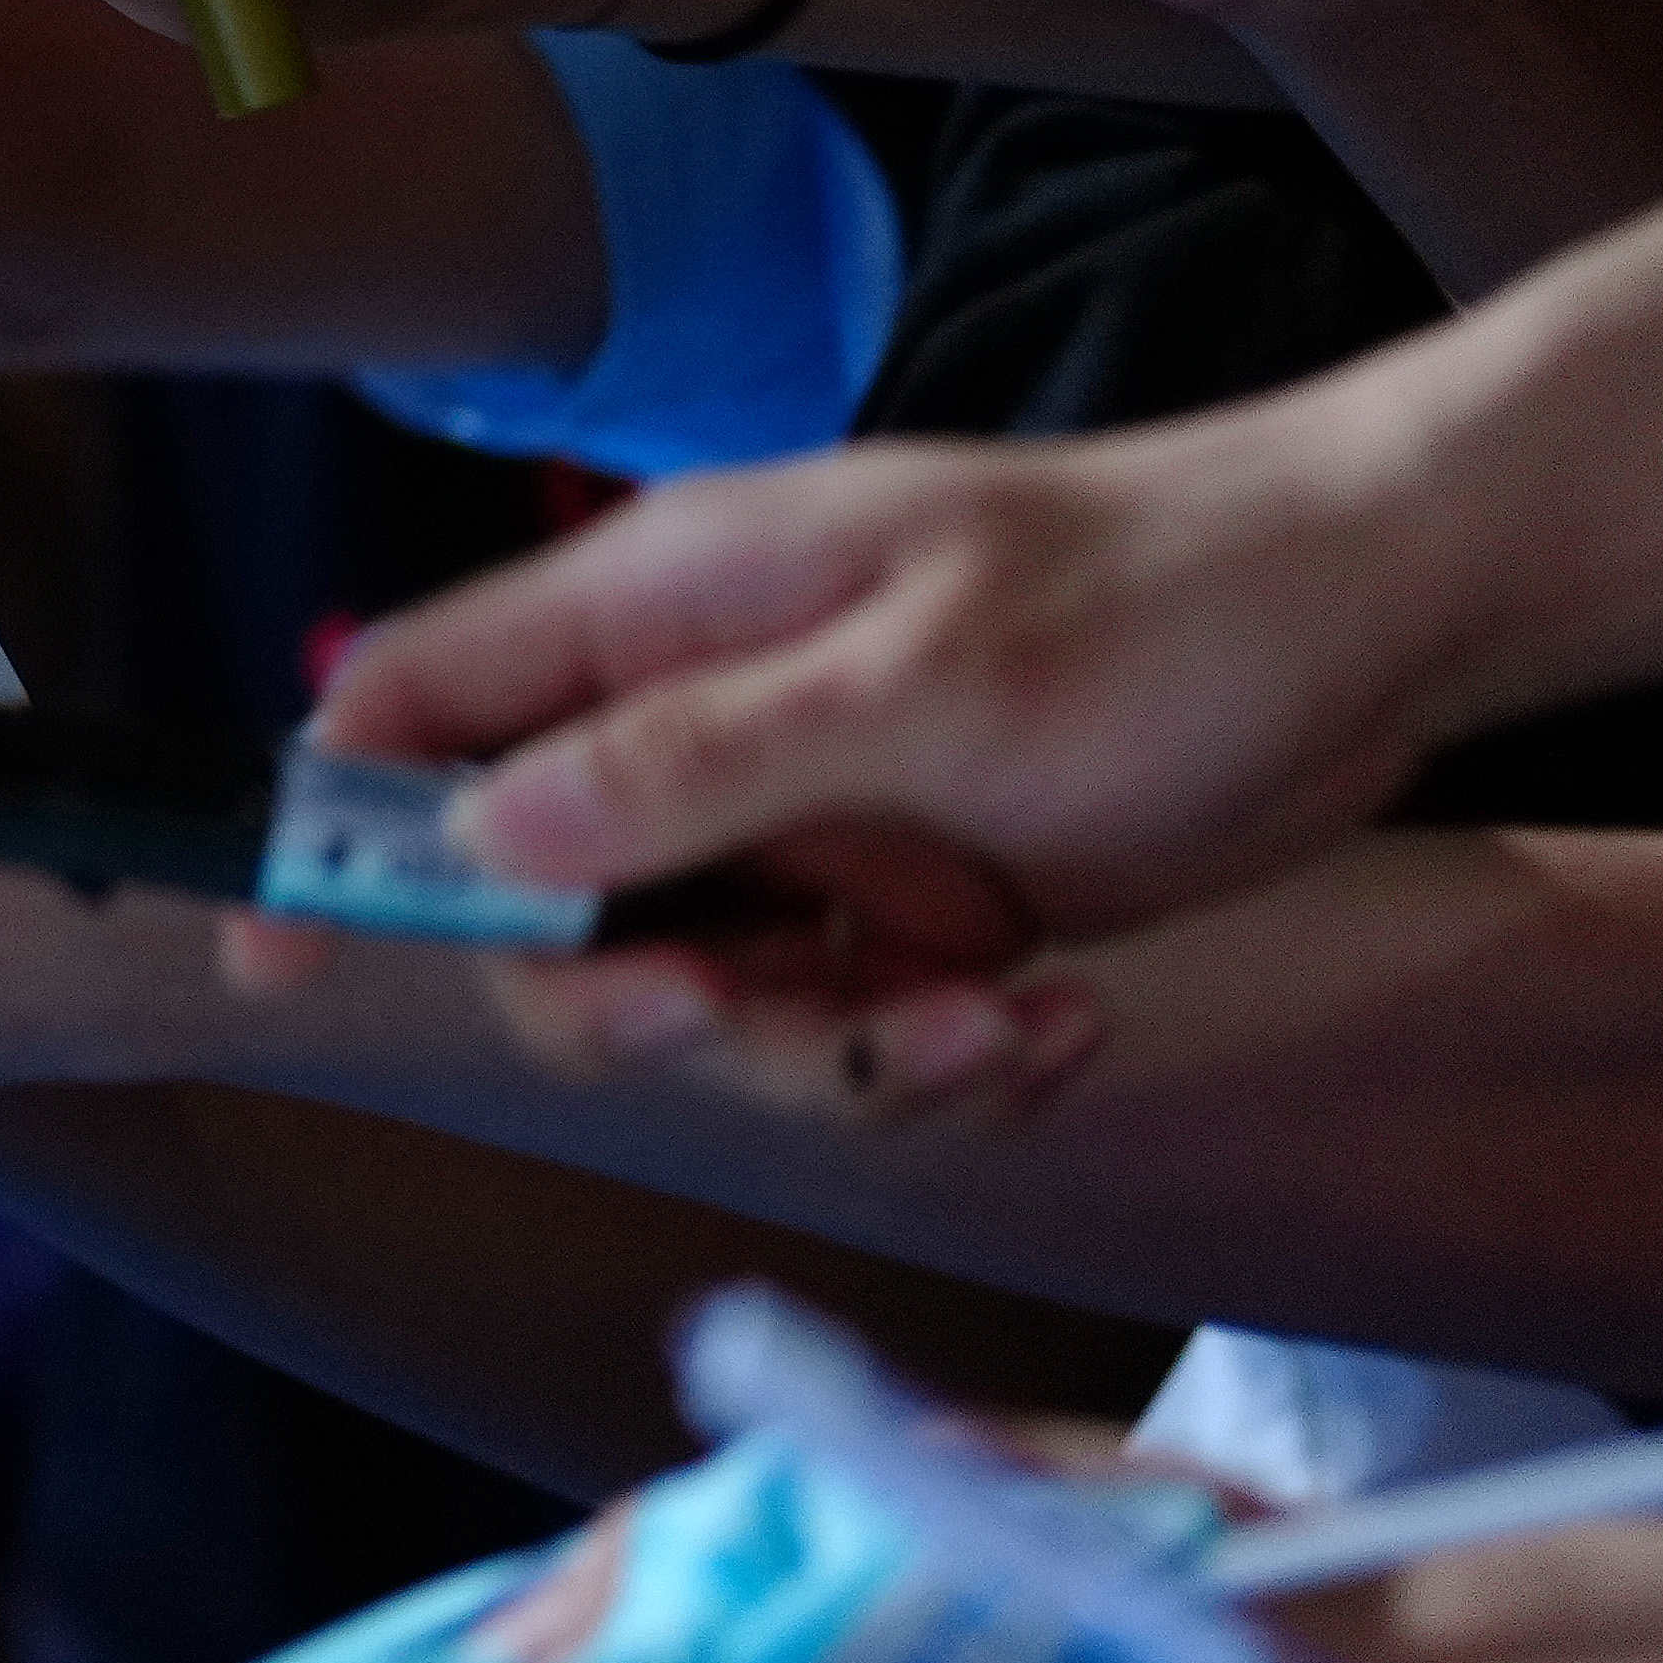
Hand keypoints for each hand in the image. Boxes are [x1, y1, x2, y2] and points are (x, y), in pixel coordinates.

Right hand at [295, 374, 1489, 1060]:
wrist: (1384, 615)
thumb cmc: (1161, 602)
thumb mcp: (922, 681)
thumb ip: (693, 761)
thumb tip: (476, 841)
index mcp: (662, 609)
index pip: (414, 711)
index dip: (328, 834)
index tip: (277, 966)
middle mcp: (706, 718)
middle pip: (548, 911)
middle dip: (648, 1001)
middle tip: (760, 1011)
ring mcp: (808, 820)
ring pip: (709, 1001)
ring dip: (841, 1053)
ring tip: (1007, 1025)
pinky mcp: (911, 903)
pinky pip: (849, 1033)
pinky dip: (944, 1060)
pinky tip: (1063, 1026)